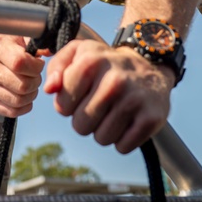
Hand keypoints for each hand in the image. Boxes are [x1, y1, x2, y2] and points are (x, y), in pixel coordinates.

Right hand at [0, 34, 44, 117]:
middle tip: (35, 76)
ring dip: (31, 95)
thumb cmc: (12, 46)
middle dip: (36, 82)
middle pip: (22, 86)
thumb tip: (50, 51)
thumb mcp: (24, 38)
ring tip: (30, 85)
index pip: (20, 63)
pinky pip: (11, 112)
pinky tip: (25, 96)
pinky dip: (24, 107)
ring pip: (18, 101)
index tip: (39, 64)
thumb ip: (38, 43)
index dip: (36, 67)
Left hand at [44, 40, 173, 153]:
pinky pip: (123, 147)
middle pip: (81, 126)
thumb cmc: (106, 64)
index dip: (68, 105)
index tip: (81, 95)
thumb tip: (49, 89)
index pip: (62, 106)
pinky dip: (123, 140)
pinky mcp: (151, 118)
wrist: (150, 67)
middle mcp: (114, 80)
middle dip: (86, 120)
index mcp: (92, 61)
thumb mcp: (78, 53)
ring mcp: (134, 100)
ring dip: (104, 130)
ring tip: (114, 112)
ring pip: (102, 139)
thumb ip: (56, 67)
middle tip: (99, 105)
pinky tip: (128, 121)